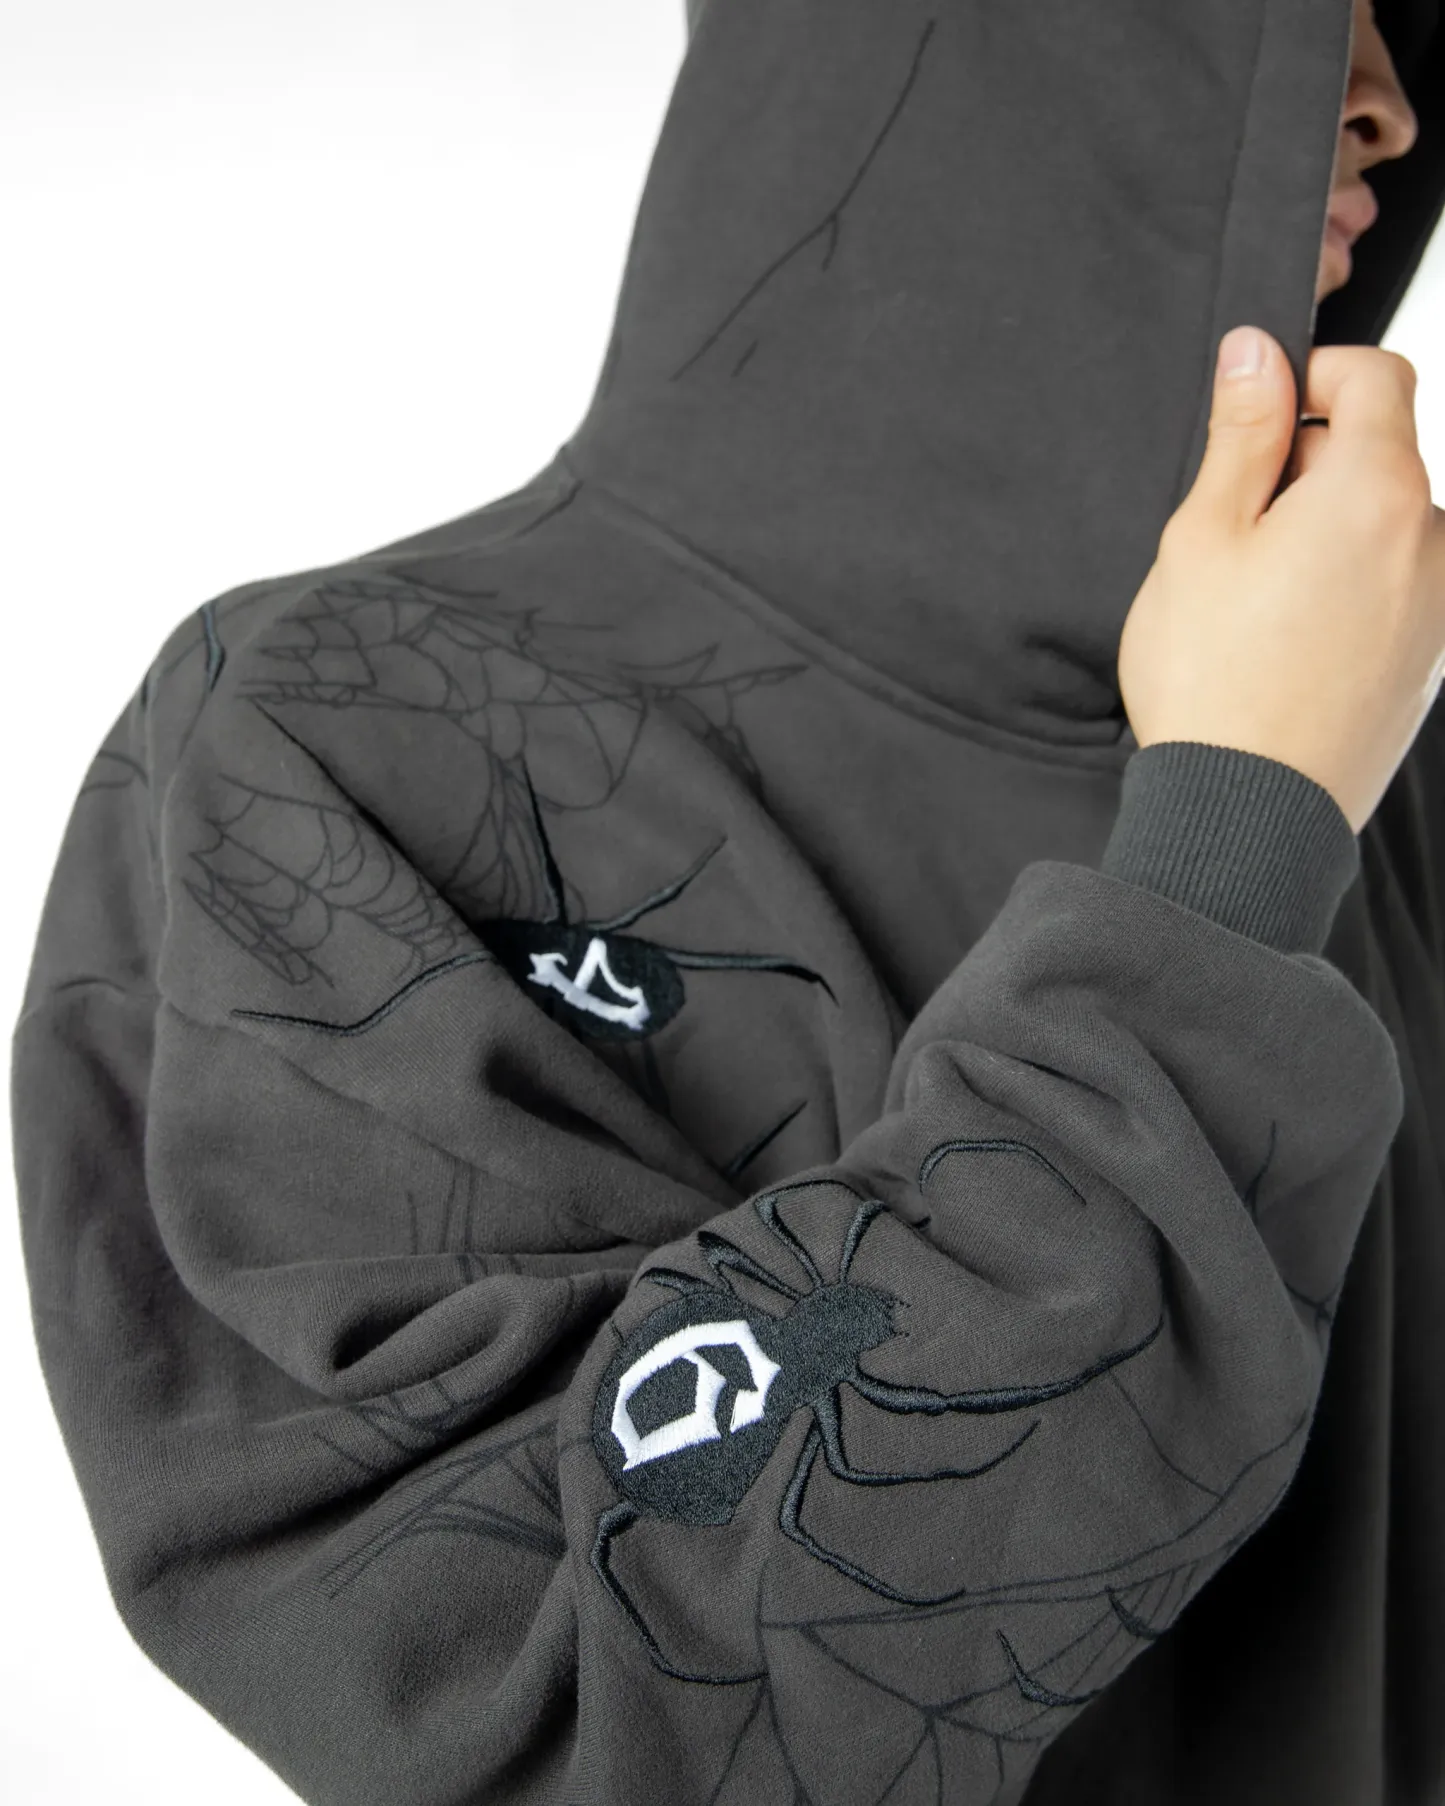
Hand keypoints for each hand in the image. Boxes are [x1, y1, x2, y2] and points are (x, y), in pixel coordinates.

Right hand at [1118, 326, 1444, 834]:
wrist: (1247, 817)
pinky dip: (1346, 592)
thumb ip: (1240, 436)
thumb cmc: (1213, 683)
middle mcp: (1431, 542)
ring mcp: (1438, 608)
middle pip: (1382, 456)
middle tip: (1234, 530)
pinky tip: (1285, 645)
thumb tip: (1256, 353)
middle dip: (1312, 468)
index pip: (1377, 375)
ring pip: (1386, 528)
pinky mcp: (1427, 663)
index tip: (1260, 416)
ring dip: (1329, 535)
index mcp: (1377, 493)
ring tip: (1256, 601)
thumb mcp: (1201, 539)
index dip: (1312, 377)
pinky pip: (1393, 592)